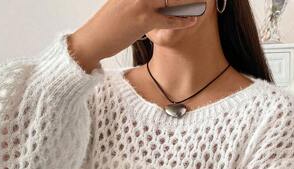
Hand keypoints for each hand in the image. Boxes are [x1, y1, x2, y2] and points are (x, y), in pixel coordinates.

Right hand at [68, 0, 200, 68]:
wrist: (92, 40)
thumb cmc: (106, 25)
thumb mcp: (120, 3)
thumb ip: (136, 0)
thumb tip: (155, 3)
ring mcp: (141, 2)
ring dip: (188, 0)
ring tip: (201, 1)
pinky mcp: (143, 19)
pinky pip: (168, 18)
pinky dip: (182, 19)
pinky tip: (192, 19)